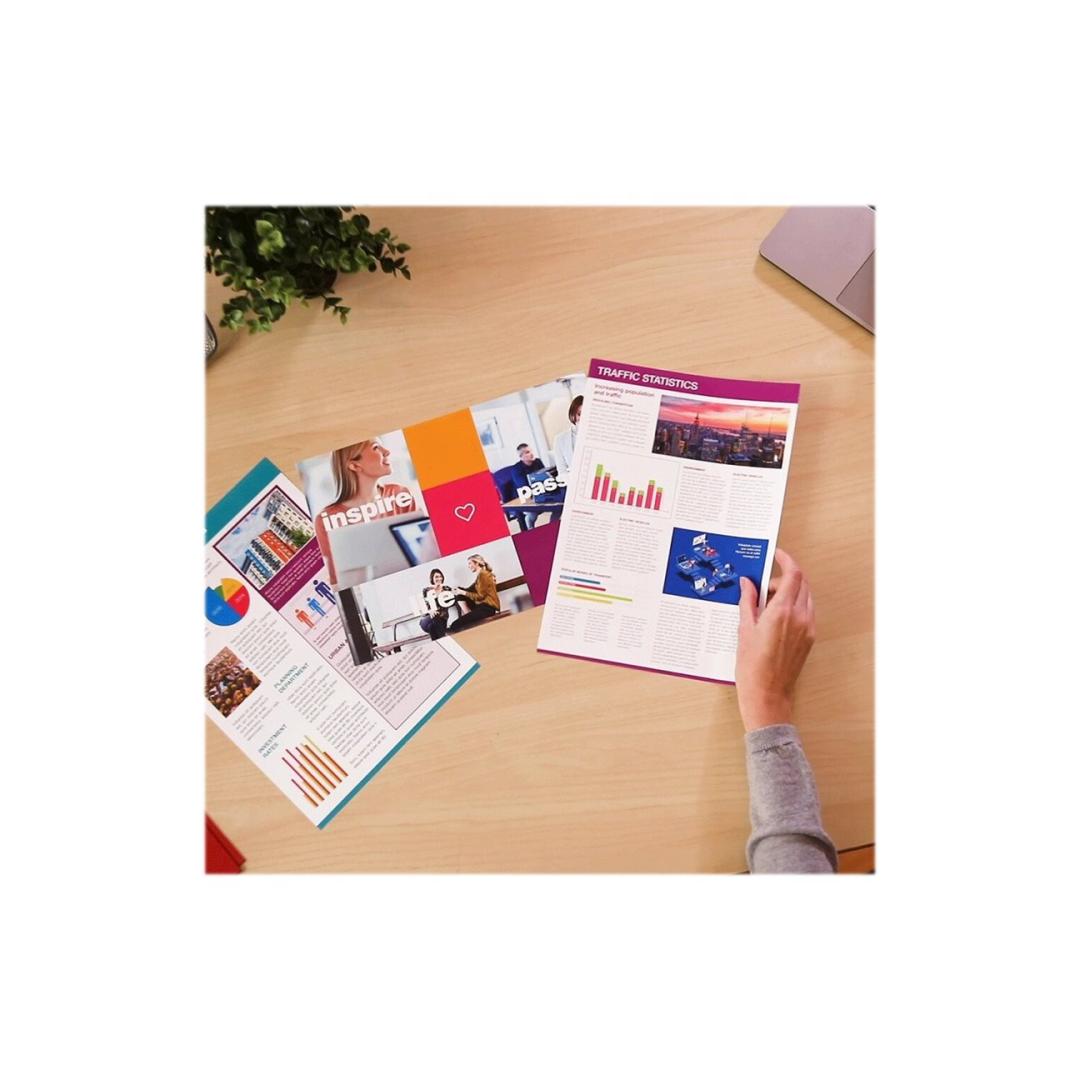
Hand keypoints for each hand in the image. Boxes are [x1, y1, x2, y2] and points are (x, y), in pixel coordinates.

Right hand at [735, 549, 815, 731]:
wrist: (767, 695)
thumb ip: (748, 601)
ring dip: (789, 592)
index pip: (793, 575)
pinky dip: (794, 605)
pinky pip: (806, 611)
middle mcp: (799, 617)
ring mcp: (807, 628)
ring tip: (767, 603)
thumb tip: (747, 583)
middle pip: (801, 583)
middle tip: (762, 586)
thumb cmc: (752, 667)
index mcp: (782, 612)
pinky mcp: (809, 638)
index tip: (777, 554)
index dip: (786, 560)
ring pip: (805, 597)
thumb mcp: (744, 629)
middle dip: (783, 577)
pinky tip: (775, 616)